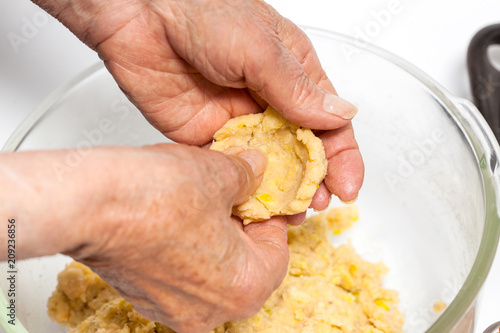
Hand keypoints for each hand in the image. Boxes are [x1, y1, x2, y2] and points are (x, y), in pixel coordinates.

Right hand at [0, 144, 287, 331]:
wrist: (86, 204)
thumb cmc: (151, 197)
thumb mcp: (219, 172)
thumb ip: (248, 174)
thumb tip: (255, 170)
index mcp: (243, 287)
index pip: (278, 250)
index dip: (272, 214)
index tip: (263, 195)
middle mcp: (210, 310)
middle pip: (246, 264)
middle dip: (243, 226)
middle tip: (234, 195)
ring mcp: (174, 309)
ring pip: (213, 270)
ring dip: (215, 237)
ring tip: (202, 202)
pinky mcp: (145, 298)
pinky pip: (182, 275)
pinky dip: (187, 249)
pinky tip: (175, 219)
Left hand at [37, 0, 363, 209]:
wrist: (139, 11)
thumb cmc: (203, 9)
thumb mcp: (260, 48)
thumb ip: (296, 90)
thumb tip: (341, 116)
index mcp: (291, 75)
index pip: (328, 122)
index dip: (341, 156)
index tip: (347, 187)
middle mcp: (267, 102)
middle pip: (299, 151)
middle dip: (311, 181)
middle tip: (314, 205)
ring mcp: (235, 122)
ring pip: (266, 166)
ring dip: (278, 192)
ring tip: (287, 215)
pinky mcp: (203, 137)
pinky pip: (229, 169)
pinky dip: (241, 190)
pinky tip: (250, 207)